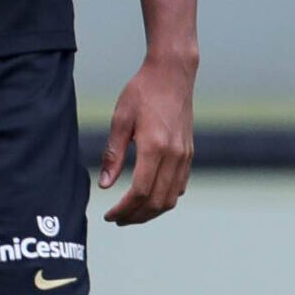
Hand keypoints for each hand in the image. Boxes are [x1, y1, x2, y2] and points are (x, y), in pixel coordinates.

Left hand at [100, 53, 194, 224]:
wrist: (173, 74)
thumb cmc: (143, 92)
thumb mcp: (121, 119)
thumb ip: (114, 154)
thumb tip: (105, 185)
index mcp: (155, 146)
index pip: (139, 191)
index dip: (123, 209)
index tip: (109, 215)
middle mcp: (174, 155)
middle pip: (156, 201)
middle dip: (135, 216)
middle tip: (117, 220)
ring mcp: (185, 155)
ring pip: (171, 198)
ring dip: (151, 212)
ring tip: (132, 214)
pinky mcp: (189, 153)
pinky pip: (180, 186)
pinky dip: (165, 199)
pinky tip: (149, 197)